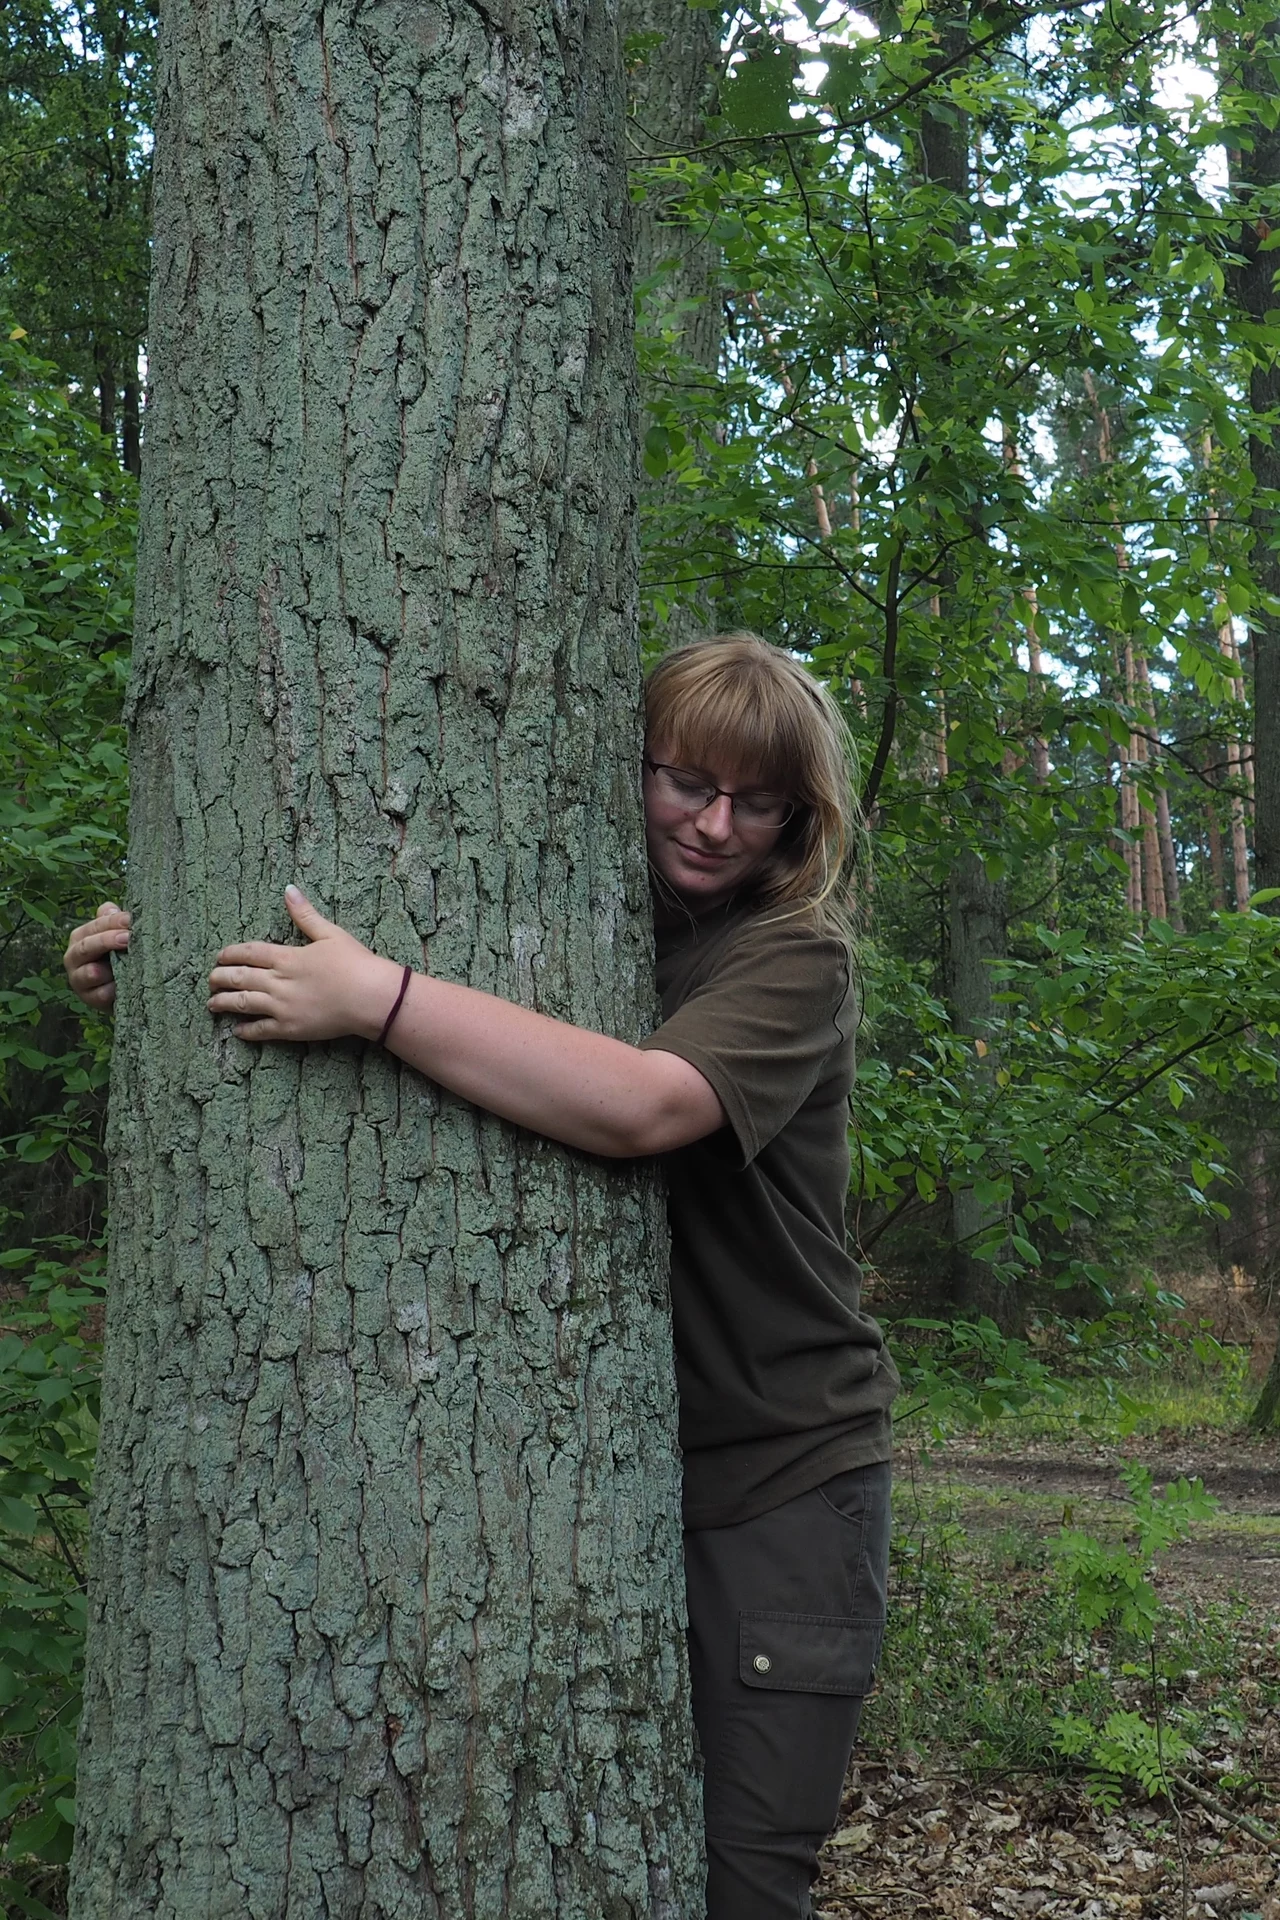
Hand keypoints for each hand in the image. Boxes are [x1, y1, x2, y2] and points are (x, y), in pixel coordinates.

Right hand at [64, 903, 131, 1009]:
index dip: (113, 921)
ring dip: (109, 969)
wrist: (122, 988)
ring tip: (128, 963)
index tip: (131, 920)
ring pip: (90, 972)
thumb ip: (112, 921)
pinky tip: (126, 986)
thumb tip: (110, 908)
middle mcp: (74, 956)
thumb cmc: (118, 955)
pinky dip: (113, 990)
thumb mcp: (117, 935)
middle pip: (87, 946)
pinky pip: (100, 994)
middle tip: (128, 938)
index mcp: (81, 937)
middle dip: (107, 940)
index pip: (96, 925)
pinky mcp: (88, 999)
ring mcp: (78, 979)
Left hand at [208, 887, 403, 1043]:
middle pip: (239, 978)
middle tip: (210, 980)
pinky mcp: (290, 1028)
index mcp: (287, 957)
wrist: (371, 997)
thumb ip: (305, 914)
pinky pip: (261, 1030)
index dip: (230, 954)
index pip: (248, 952)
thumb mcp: (330, 933)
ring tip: (212, 1004)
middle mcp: (278, 981)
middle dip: (220, 978)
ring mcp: (282, 1006)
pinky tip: (237, 1031)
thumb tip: (288, 889)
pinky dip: (246, 1031)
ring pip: (242, 1004)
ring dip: (223, 1003)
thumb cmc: (355, 963)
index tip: (219, 957)